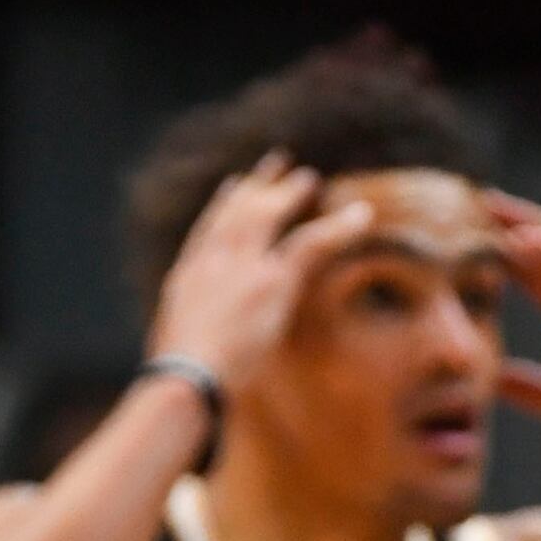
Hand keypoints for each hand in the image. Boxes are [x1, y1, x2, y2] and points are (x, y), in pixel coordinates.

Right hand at [145, 157, 376, 384]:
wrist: (187, 376)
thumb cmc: (180, 378)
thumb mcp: (179, 349)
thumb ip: (195, 336)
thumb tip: (201, 351)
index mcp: (188, 276)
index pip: (207, 229)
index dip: (224, 205)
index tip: (235, 185)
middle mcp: (213, 261)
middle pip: (238, 211)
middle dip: (259, 185)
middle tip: (279, 162)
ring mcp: (242, 266)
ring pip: (270, 216)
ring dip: (290, 195)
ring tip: (309, 179)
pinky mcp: (271, 280)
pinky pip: (310, 243)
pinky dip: (338, 228)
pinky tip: (361, 216)